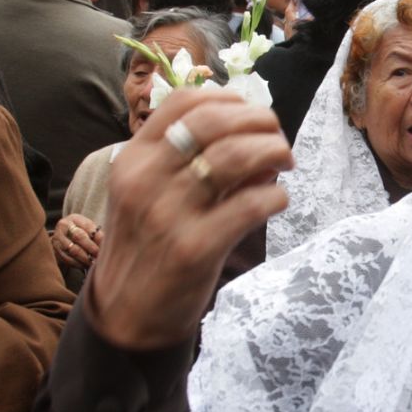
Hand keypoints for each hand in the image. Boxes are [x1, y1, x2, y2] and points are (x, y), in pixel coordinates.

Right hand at [52, 213, 101, 270]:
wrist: (62, 237)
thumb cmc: (80, 232)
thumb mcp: (88, 229)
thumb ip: (97, 235)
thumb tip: (107, 245)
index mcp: (75, 219)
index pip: (88, 227)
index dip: (98, 238)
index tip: (106, 247)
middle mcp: (64, 226)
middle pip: (79, 237)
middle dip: (92, 248)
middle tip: (100, 256)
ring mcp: (57, 238)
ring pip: (73, 250)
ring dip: (85, 259)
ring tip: (93, 263)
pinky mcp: (55, 250)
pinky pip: (67, 258)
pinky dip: (78, 264)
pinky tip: (84, 266)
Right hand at [86, 89, 292, 349]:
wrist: (126, 313)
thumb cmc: (147, 245)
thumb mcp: (148, 193)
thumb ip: (189, 161)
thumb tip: (254, 134)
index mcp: (133, 159)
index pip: (183, 103)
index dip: (228, 98)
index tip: (252, 112)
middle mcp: (145, 179)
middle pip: (214, 122)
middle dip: (259, 121)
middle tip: (278, 137)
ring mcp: (168, 214)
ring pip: (234, 157)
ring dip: (272, 151)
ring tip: (285, 162)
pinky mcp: (194, 248)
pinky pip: (249, 205)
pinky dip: (275, 195)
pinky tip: (278, 199)